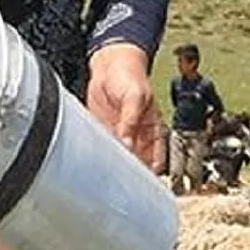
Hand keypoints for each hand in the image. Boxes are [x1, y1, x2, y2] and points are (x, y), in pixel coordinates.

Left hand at [88, 43, 164, 171]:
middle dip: (131, 176)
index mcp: (152, 131)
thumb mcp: (135, 96)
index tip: (143, 183)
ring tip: (107, 178)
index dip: (151, 173)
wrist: (108, 65)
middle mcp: (136, 137)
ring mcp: (119, 137)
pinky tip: (94, 165)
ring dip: (114, 169)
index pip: (156, 159)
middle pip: (137, 165)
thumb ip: (130, 121)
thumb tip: (127, 144)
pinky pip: (102, 150)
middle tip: (122, 184)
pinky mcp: (102, 133)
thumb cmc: (129, 76)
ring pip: (119, 161)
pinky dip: (99, 158)